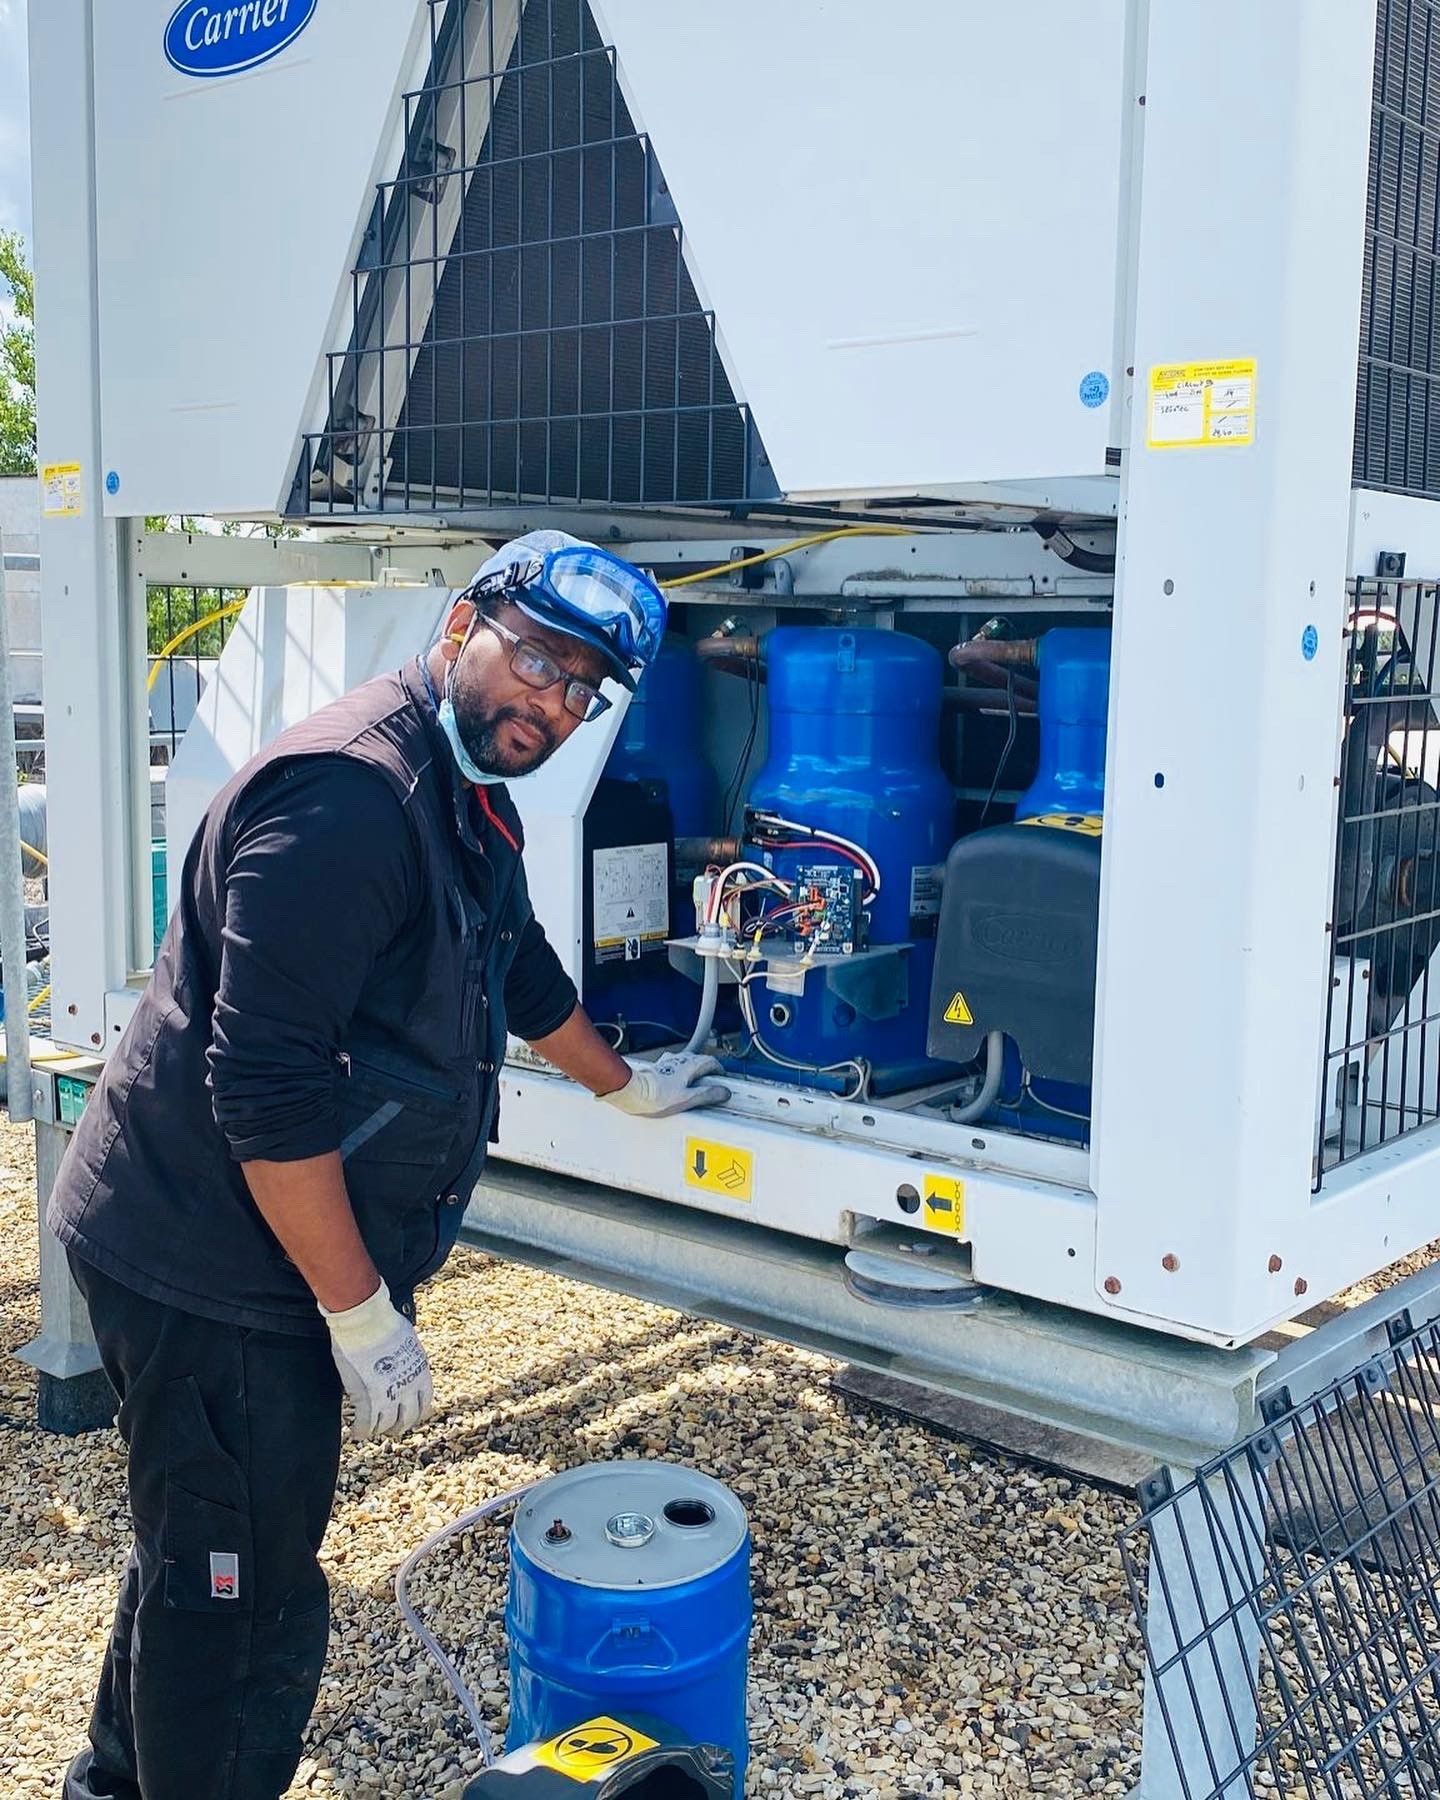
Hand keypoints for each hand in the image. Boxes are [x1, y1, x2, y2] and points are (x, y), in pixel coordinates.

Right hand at [319, 1279, 433, 1440]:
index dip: (416, 1412)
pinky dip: (361, 1432)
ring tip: (371, 1430)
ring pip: (386, 1425)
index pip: (424, 1403)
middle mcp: (409, 1388)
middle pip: (407, 1419)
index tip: (408, 1415)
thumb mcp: (406, 1341)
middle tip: (390, 1428)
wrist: (366, 1320)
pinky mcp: (367, 1399)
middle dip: (398, 1426)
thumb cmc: (383, 1322)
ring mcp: (388, 1395)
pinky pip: (366, 1425)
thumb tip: (401, 1358)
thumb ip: (406, 1357)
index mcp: (421, 1373)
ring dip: (379, 1430)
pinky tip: (356, 1433)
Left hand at [600, 1052, 729, 1118]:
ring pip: (685, 1063)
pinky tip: (678, 1086)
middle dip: (706, 1070)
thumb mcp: (687, 1099)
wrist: (631, 1093)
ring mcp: (667, 1064)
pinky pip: (674, 1069)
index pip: (710, 1061)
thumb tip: (722, 1092)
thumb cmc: (655, 1097)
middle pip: (698, 1061)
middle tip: (712, 1082)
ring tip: (696, 1084)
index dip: (719, 1069)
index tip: (722, 1077)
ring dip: (693, 1071)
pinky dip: (681, 1075)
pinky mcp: (657, 1070)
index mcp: (688, 1065)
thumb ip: (707, 1095)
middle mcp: (677, 1061)